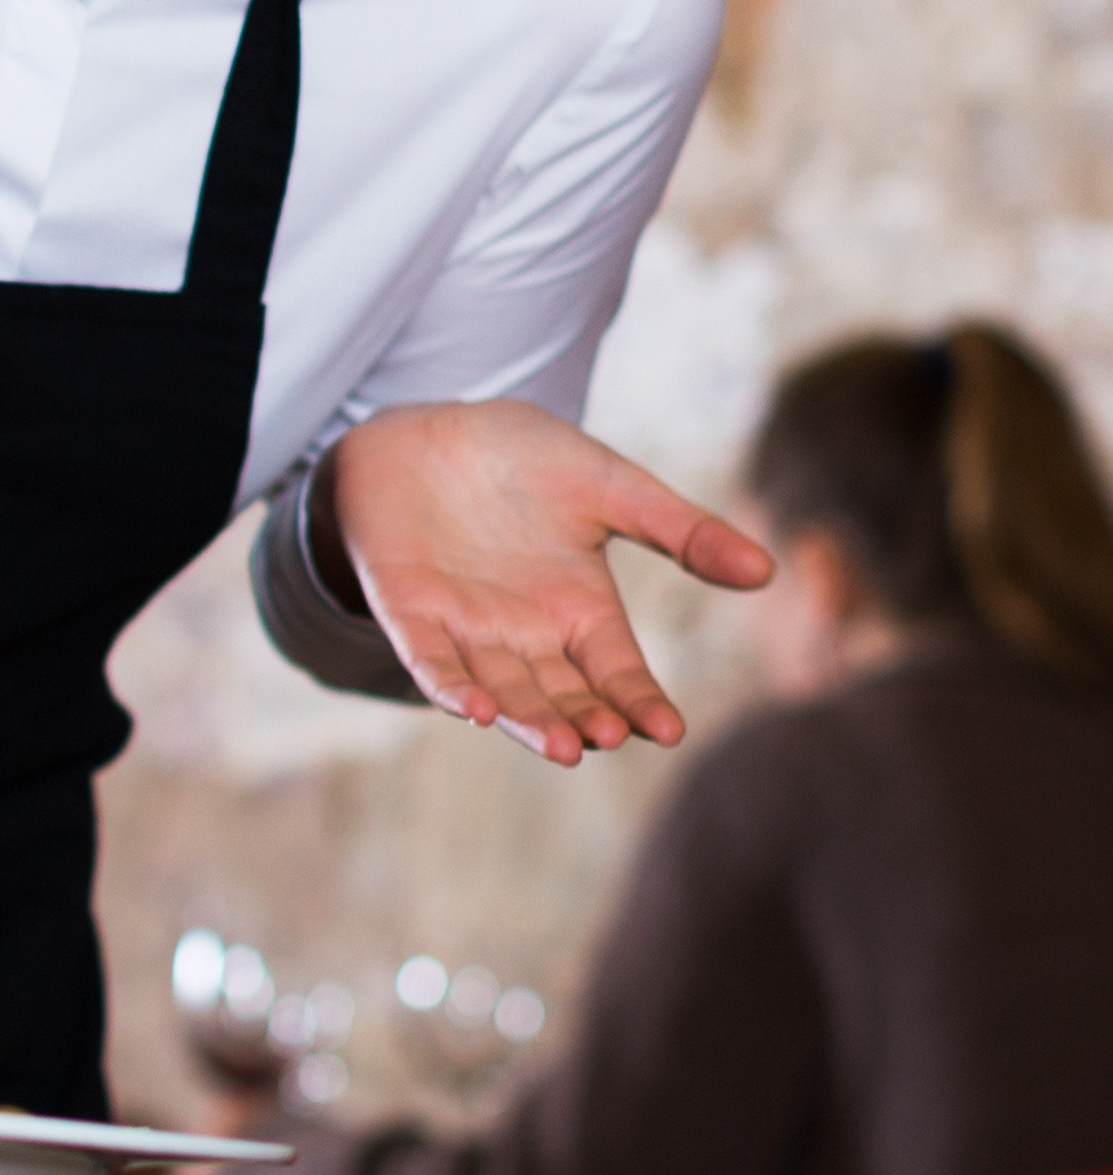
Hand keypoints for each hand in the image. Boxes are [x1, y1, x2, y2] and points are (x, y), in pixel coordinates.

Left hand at [324, 401, 774, 764]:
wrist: (429, 428)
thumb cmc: (522, 457)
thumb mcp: (610, 486)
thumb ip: (681, 530)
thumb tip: (767, 571)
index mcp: (581, 610)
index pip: (618, 671)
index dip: (641, 702)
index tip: (670, 731)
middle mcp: (526, 633)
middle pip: (561, 694)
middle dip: (583, 720)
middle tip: (607, 737)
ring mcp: (465, 626)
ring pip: (501, 690)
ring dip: (527, 720)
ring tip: (562, 746)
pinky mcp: (408, 610)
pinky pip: (429, 660)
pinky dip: (452, 687)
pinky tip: (477, 711)